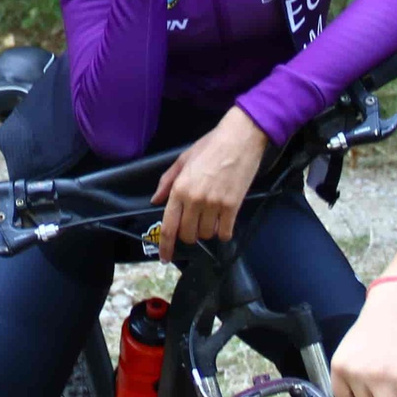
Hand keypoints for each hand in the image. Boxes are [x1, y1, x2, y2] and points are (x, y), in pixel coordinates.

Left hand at [150, 108, 266, 259]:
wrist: (240, 138)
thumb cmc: (210, 145)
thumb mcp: (183, 159)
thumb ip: (167, 182)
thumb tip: (156, 201)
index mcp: (180, 189)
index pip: (169, 226)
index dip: (166, 247)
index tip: (165, 258)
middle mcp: (195, 200)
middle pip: (188, 235)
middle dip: (189, 235)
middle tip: (194, 225)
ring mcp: (215, 204)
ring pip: (206, 235)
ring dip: (207, 232)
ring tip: (211, 217)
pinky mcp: (233, 206)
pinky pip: (225, 232)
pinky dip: (223, 232)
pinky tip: (224, 222)